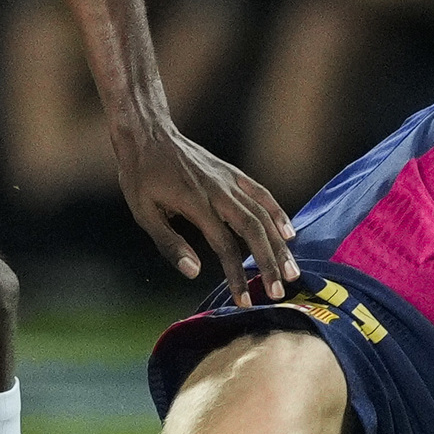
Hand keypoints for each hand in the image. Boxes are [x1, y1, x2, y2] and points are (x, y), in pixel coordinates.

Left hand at [112, 117, 297, 304]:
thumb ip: (169, 243)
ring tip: (292, 270)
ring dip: (279, 244)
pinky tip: (289, 233)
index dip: (236, 275)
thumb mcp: (144, 212)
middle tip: (278, 292)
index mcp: (195, 203)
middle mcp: (218, 191)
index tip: (244, 300)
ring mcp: (228, 180)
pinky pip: (261, 194)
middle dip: (268, 262)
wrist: (148, 134)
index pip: (224, 246)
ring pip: (262, 214)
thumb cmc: (141, 176)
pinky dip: (277, 213)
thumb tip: (193, 272)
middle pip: (253, 230)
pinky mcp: (232, 173)